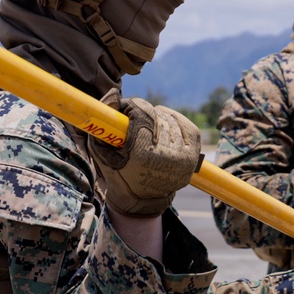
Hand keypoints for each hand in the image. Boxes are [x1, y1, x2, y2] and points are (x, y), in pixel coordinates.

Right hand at [88, 89, 201, 217]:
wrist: (141, 199)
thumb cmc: (117, 172)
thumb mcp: (100, 149)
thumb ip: (100, 120)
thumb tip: (113, 94)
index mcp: (142, 153)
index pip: (141, 111)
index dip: (131, 108)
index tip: (125, 113)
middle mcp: (166, 155)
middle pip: (155, 114)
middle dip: (143, 114)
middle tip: (134, 123)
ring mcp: (182, 156)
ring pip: (169, 119)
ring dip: (157, 119)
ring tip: (148, 132)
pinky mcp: (193, 155)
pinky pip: (186, 125)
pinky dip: (174, 121)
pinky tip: (164, 127)